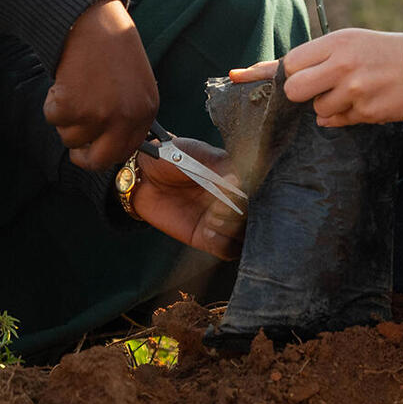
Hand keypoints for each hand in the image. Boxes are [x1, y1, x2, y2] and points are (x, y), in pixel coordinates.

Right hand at [45, 0, 158, 170]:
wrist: (91, 18)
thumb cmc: (111, 46)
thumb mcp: (135, 83)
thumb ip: (128, 115)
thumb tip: (110, 144)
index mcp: (146, 111)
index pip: (125, 151)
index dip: (104, 152)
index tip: (92, 150)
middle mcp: (126, 118)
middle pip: (99, 160)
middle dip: (82, 154)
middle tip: (73, 138)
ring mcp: (99, 115)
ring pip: (70, 137)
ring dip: (65, 117)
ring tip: (75, 86)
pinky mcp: (72, 107)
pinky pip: (52, 118)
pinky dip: (51, 101)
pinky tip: (64, 80)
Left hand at [130, 139, 245, 260]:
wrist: (145, 174)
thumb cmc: (174, 157)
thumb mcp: (196, 154)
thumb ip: (218, 165)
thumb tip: (238, 181)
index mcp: (237, 179)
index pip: (257, 195)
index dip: (247, 198)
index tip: (229, 194)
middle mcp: (233, 203)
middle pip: (254, 219)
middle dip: (239, 216)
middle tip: (218, 208)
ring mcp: (221, 221)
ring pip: (243, 238)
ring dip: (232, 231)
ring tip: (211, 220)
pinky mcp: (206, 237)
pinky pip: (226, 249)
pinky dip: (222, 244)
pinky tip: (207, 230)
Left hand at [229, 28, 402, 126]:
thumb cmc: (381, 52)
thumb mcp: (349, 42)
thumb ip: (317, 56)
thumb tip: (281, 74)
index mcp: (335, 43)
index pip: (289, 62)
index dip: (267, 72)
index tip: (236, 76)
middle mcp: (341, 65)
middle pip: (294, 90)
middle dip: (297, 94)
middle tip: (314, 89)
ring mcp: (354, 91)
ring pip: (316, 110)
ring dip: (326, 106)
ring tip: (350, 92)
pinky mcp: (365, 112)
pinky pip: (336, 122)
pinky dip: (341, 117)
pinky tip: (359, 103)